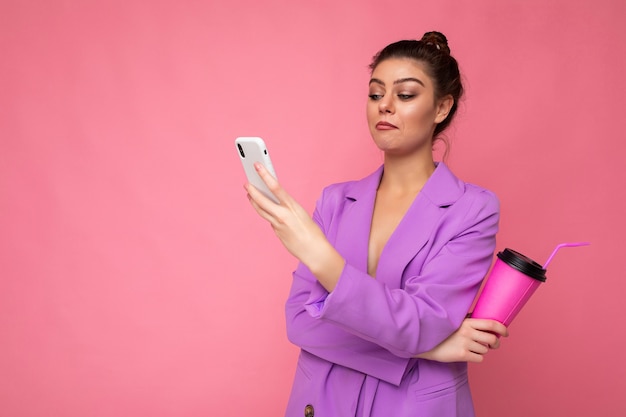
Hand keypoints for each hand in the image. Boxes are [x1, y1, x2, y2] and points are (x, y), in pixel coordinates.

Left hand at [244, 163, 343, 290]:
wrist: (314, 251)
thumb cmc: (312, 232)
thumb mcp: (301, 213)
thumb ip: (287, 208)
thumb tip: (275, 204)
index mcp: (292, 206)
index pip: (275, 187)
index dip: (265, 175)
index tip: (257, 166)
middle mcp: (282, 215)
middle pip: (261, 200)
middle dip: (252, 190)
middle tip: (246, 183)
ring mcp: (277, 225)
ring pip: (261, 210)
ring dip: (254, 201)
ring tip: (249, 194)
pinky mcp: (276, 233)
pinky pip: (269, 220)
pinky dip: (267, 214)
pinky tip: (266, 210)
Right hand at [415, 319, 507, 362]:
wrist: (426, 341)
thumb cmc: (443, 331)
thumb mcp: (455, 321)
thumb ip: (469, 319)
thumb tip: (485, 318)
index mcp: (467, 322)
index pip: (491, 324)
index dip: (502, 329)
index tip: (506, 332)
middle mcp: (468, 332)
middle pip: (492, 339)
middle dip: (496, 343)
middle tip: (494, 345)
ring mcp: (465, 344)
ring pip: (485, 350)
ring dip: (482, 350)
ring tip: (471, 348)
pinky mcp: (462, 355)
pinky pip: (479, 358)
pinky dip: (476, 357)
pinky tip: (467, 354)